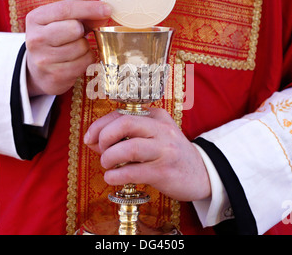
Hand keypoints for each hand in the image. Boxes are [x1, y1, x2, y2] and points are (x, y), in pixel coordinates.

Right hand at [25, 0, 111, 95]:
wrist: (37, 72)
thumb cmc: (55, 40)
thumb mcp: (62, 22)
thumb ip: (83, 15)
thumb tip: (106, 12)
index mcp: (35, 19)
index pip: (65, 9)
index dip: (89, 8)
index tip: (107, 9)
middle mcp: (36, 39)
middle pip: (74, 28)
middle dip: (81, 31)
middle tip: (75, 35)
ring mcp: (44, 59)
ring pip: (82, 47)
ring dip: (84, 47)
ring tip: (72, 49)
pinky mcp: (55, 76)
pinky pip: (84, 63)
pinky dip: (85, 60)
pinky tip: (74, 60)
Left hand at [84, 108, 210, 201]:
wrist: (202, 173)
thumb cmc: (170, 154)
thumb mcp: (153, 137)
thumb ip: (126, 136)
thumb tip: (94, 141)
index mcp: (156, 116)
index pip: (121, 113)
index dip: (99, 125)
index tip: (90, 138)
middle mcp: (161, 129)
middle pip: (124, 123)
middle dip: (104, 137)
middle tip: (100, 150)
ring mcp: (164, 150)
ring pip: (128, 147)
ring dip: (109, 157)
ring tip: (107, 165)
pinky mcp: (164, 171)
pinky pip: (132, 171)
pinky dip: (115, 175)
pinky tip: (112, 178)